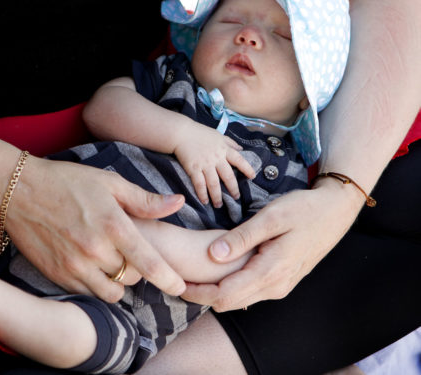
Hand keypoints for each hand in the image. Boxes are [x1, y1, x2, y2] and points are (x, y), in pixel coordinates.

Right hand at [5, 156, 186, 301]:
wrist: (18, 191)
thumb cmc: (67, 181)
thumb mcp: (109, 182)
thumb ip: (144, 200)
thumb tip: (178, 203)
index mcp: (112, 224)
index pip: (149, 262)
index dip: (168, 279)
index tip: (179, 287)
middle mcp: (94, 250)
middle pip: (132, 277)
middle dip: (137, 269)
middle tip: (129, 253)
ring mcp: (74, 266)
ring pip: (111, 292)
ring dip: (118, 282)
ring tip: (111, 262)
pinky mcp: (57, 275)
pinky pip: (88, 293)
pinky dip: (96, 285)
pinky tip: (91, 266)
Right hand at [174, 123, 254, 207]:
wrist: (181, 133)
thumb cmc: (199, 132)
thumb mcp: (218, 135)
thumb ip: (230, 142)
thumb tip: (241, 149)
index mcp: (224, 149)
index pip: (239, 160)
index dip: (247, 169)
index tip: (252, 177)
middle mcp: (216, 158)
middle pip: (228, 176)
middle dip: (233, 189)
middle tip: (236, 198)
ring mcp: (205, 164)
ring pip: (214, 184)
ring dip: (217, 196)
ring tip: (218, 205)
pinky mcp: (193, 168)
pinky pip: (199, 184)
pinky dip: (202, 194)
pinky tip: (204, 201)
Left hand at [181, 179, 364, 310]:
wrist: (336, 212)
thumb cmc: (304, 209)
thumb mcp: (271, 217)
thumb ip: (242, 237)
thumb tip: (213, 255)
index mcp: (271, 271)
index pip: (224, 295)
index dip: (197, 293)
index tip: (175, 282)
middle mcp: (276, 286)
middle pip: (228, 303)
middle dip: (201, 295)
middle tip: (176, 278)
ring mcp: (280, 286)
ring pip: (239, 299)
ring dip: (214, 291)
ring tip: (190, 274)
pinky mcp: (281, 281)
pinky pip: (249, 292)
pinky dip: (229, 286)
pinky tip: (216, 271)